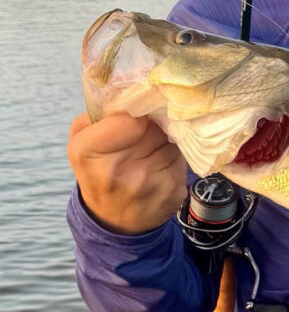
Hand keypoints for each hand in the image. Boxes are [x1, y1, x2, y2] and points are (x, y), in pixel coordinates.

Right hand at [67, 112, 186, 234]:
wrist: (113, 221)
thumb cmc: (97, 170)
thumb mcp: (82, 141)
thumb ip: (101, 113)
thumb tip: (135, 91)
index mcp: (89, 151)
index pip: (133, 118)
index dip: (141, 112)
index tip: (141, 113)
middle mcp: (119, 171)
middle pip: (157, 128)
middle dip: (158, 124)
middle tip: (153, 127)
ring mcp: (150, 184)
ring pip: (174, 141)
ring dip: (169, 140)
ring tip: (155, 147)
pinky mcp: (173, 193)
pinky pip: (184, 159)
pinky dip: (177, 157)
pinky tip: (163, 164)